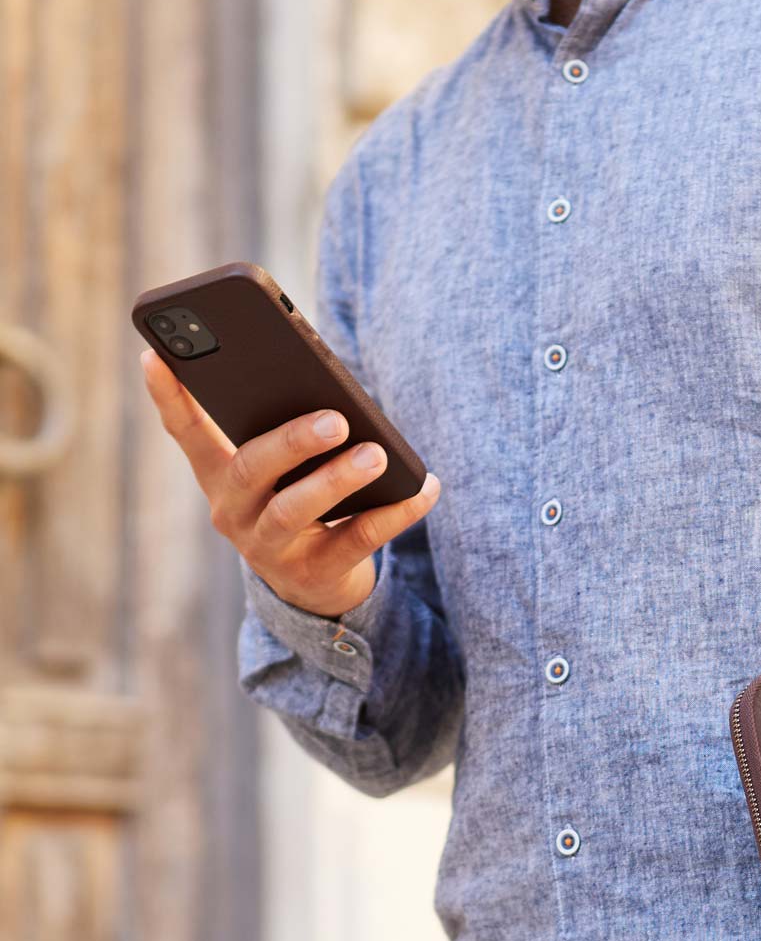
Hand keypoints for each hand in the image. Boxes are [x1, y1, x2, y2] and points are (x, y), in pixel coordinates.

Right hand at [140, 346, 439, 617]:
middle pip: (251, 470)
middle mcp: (233, 513)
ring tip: (376, 454)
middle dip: (292, 441)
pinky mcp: (314, 575)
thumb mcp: (285, 472)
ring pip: (294, 510)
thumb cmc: (303, 504)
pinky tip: (425, 489)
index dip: (170, 397)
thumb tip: (335, 398)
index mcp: (221, 477)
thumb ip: (291, 436)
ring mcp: (269, 548)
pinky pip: (357, 540)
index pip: (188, 434)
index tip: (156, 354)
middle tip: (337, 419)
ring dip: (336, 479)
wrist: (318, 586)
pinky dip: (395, 513)